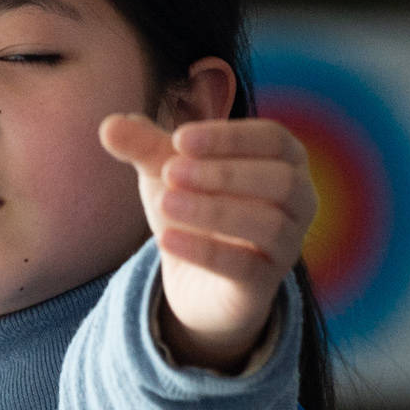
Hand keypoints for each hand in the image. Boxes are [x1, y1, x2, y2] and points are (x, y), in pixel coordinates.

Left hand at [98, 114, 316, 369]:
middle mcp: (299, 202)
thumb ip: (143, 147)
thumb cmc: (194, 210)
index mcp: (285, 161)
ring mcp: (286, 247)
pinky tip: (166, 239)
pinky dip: (205, 252)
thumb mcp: (166, 174)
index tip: (180, 139)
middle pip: (280, 181)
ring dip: (214, 210)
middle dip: (225, 173)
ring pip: (268, 225)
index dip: (230, 137)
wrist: (195, 282)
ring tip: (166, 202)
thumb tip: (109, 124)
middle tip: (171, 171)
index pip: (273, 139)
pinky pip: (245, 268)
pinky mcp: (264, 286)